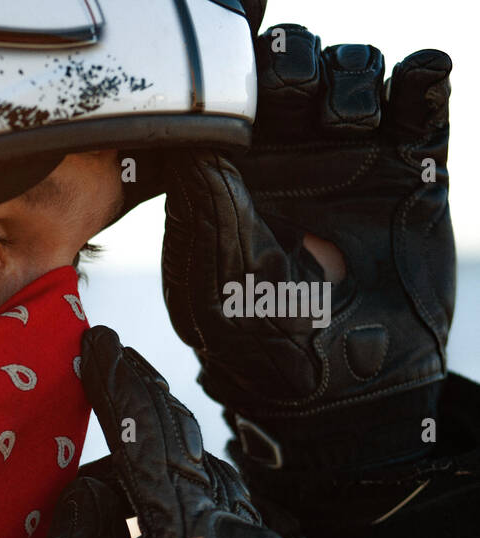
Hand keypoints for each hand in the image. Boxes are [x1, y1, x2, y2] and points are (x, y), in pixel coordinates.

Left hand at [161, 23, 453, 485]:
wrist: (352, 392)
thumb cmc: (268, 349)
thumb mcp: (222, 288)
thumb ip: (208, 217)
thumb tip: (194, 148)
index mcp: (226, 181)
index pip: (223, 100)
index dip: (226, 83)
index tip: (235, 100)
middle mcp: (285, 161)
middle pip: (288, 69)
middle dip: (289, 66)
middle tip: (291, 100)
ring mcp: (349, 160)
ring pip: (350, 72)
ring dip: (348, 76)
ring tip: (345, 124)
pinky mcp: (412, 167)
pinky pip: (420, 98)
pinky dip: (422, 77)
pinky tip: (414, 90)